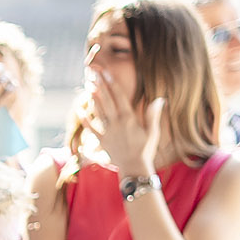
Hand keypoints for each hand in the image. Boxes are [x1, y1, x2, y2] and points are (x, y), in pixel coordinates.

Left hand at [91, 65, 163, 182]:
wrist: (134, 168)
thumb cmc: (146, 150)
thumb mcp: (152, 132)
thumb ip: (153, 115)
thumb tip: (160, 99)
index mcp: (129, 118)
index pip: (119, 95)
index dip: (111, 82)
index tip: (106, 71)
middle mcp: (117, 122)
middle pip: (107, 99)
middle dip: (100, 84)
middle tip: (93, 71)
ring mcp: (108, 131)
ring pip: (98, 110)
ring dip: (93, 97)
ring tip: (88, 83)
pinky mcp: (102, 140)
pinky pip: (91, 128)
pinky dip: (85, 119)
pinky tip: (79, 109)